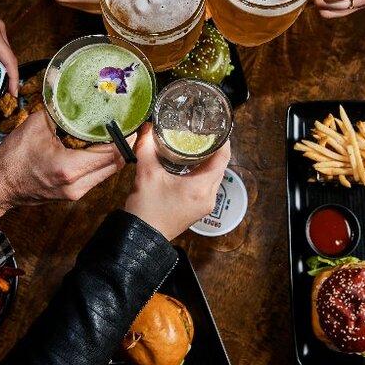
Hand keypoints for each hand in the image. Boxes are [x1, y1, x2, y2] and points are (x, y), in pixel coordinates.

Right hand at [0, 110, 130, 225]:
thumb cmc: (12, 159)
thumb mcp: (35, 126)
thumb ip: (56, 106)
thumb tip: (64, 82)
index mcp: (70, 168)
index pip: (113, 153)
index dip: (125, 136)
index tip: (130, 121)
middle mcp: (78, 185)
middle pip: (116, 164)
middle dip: (124, 144)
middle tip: (126, 124)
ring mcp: (76, 193)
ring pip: (109, 172)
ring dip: (114, 153)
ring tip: (114, 133)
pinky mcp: (73, 194)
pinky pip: (97, 176)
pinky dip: (102, 161)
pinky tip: (98, 146)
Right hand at [123, 123, 230, 239]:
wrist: (142, 238)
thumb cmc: (146, 210)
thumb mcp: (146, 173)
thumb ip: (147, 147)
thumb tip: (148, 128)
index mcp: (201, 187)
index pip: (223, 158)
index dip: (222, 140)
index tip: (217, 127)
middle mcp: (208, 197)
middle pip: (219, 166)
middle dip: (212, 148)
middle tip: (203, 132)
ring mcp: (205, 205)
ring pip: (213, 176)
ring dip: (207, 161)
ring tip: (195, 145)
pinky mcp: (197, 209)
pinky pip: (206, 186)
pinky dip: (201, 173)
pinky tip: (189, 165)